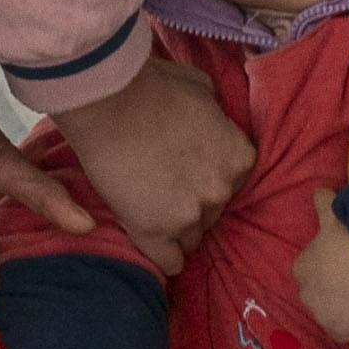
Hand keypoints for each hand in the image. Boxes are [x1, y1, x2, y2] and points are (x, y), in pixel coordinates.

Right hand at [55, 60, 251, 278]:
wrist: (109, 101)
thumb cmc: (152, 86)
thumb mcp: (202, 88)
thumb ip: (217, 115)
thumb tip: (214, 120)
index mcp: (239, 158)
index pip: (233, 185)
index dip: (207, 179)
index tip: (187, 173)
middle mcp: (221, 190)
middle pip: (212, 213)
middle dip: (192, 202)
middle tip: (163, 186)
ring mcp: (190, 214)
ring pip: (192, 238)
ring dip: (175, 226)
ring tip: (150, 209)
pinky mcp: (155, 231)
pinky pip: (171, 263)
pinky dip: (163, 256)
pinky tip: (152, 242)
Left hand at [293, 189, 348, 343]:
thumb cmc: (348, 238)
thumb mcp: (333, 214)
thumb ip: (323, 203)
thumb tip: (318, 189)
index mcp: (301, 267)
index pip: (309, 271)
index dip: (327, 268)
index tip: (343, 264)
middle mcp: (305, 294)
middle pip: (318, 295)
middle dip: (333, 291)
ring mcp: (321, 316)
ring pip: (331, 314)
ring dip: (343, 309)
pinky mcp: (338, 332)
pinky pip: (345, 332)